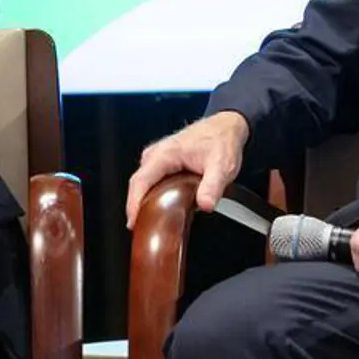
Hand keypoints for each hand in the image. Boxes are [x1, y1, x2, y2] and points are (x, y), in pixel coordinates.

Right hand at [125, 112, 249, 227]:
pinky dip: (149, 197)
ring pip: (142, 185)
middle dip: (135, 209)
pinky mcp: (161, 164)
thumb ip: (213, 186)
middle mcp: (155, 155)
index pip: (140, 181)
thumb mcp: (222, 165)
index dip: (133, 204)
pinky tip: (157, 211)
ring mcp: (156, 159)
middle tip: (142, 232)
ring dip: (141, 204)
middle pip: (137, 185)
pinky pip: (149, 183)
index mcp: (165, 154)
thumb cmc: (221, 141)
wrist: (225, 127)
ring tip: (148, 225)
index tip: (133, 223)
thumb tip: (205, 205)